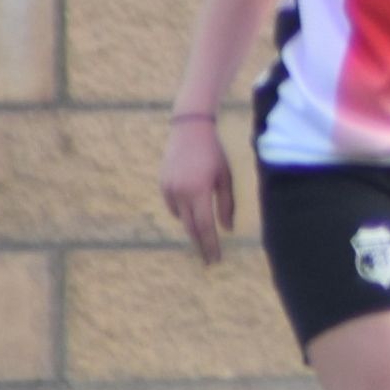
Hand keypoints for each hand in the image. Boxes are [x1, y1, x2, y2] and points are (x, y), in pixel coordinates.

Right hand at [159, 112, 239, 262]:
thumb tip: (226, 229)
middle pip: (191, 227)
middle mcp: (180, 193)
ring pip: (182, 218)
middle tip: (209, 258)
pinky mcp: (162, 185)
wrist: (189, 130)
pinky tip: (192, 212)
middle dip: (201, 243)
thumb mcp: (225, 177)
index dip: (209, 245)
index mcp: (199, 191)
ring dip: (193, 226)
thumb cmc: (214, 153)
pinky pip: (174, 207)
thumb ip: (226, 204)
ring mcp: (168, 189)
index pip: (204, 226)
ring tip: (204, 235)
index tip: (214, 259)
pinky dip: (184, 212)